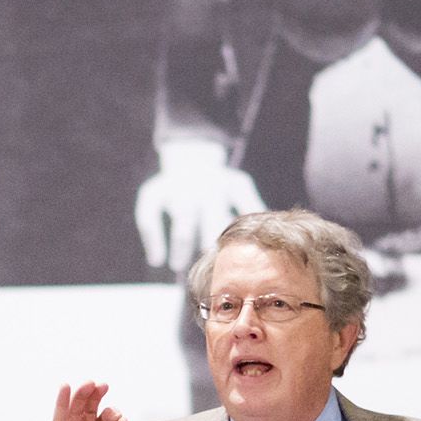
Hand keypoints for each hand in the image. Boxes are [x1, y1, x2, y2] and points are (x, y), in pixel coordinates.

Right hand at [46, 382, 136, 420]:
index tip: (116, 420)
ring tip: (87, 383)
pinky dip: (62, 403)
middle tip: (101, 385)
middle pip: (91, 411)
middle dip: (96, 396)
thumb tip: (121, 419)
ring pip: (76, 412)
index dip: (113, 415)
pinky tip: (65, 389)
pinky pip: (60, 420)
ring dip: (81, 395)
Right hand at [135, 138, 263, 270]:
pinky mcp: (153, 192)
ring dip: (181, 244)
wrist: (192, 155)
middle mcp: (201, 186)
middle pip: (210, 216)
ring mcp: (176, 188)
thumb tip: (272, 233)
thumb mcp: (239, 188)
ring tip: (179, 265)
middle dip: (210, 240)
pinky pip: (148, 217)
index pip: (234, 213)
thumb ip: (251, 208)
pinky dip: (153, 239)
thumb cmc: (221, 184)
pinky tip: (156, 259)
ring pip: (181, 218)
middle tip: (211, 264)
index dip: (234, 235)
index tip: (237, 257)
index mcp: (225, 186)